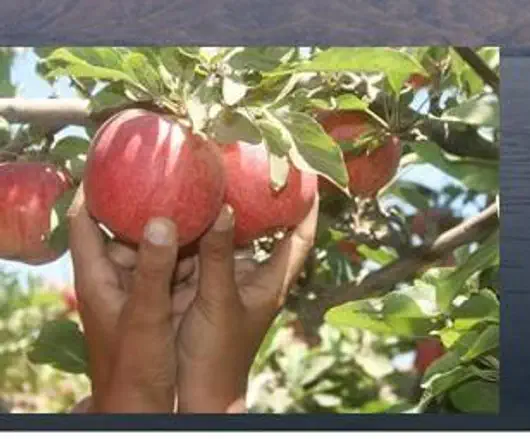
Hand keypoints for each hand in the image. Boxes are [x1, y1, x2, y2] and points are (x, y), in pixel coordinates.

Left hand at [67, 187, 192, 412]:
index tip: (111, 156)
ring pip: (157, 244)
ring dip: (175, 222)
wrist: (147, 406)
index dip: (93, 187)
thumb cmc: (135, 366)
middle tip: (169, 168)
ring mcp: (141, 287)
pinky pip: (177, 264)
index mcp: (98, 276)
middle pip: (126, 226)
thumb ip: (154, 268)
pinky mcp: (163, 299)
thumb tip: (161, 218)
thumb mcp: (145, 313)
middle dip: (146, 198)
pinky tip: (214, 231)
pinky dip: (192, 248)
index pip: (84, 220)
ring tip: (197, 189)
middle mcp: (118, 276)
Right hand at [174, 196, 318, 412]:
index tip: (311, 176)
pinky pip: (201, 250)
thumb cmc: (218, 356)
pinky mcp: (200, 286)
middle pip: (265, 230)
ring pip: (229, 237)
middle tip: (256, 163)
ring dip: (225, 211)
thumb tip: (224, 208)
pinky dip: (197, 230)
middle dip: (261, 199)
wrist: (195, 394)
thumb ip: (219, 257)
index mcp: (272, 281)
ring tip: (221, 175)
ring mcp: (226, 280)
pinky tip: (186, 208)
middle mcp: (253, 276)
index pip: (300, 237)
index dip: (308, 207)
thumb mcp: (219, 302)